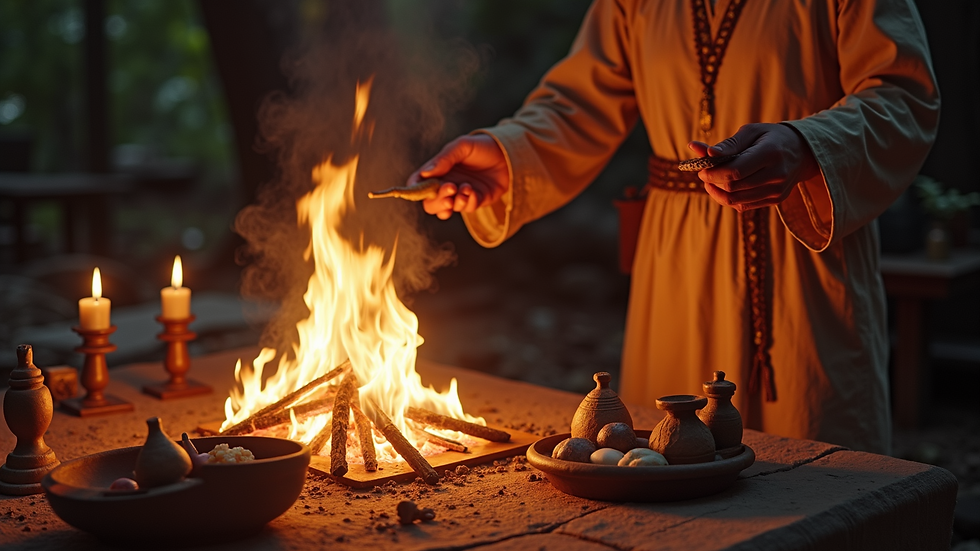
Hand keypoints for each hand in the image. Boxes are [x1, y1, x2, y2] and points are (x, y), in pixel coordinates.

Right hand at [408, 134, 509, 219]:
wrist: (508, 154)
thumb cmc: (483, 147)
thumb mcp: (462, 146)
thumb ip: (444, 159)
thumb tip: (425, 173)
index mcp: (438, 170)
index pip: (418, 183)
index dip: (414, 189)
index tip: (418, 189)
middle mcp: (446, 184)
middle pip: (430, 203)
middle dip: (437, 201)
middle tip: (450, 190)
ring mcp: (460, 195)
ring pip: (446, 210)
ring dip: (454, 202)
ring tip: (466, 188)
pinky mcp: (475, 201)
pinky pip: (466, 209)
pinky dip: (469, 202)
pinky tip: (474, 191)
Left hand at [688, 123, 819, 211]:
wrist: (802, 152)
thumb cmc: (771, 138)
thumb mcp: (752, 132)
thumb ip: (728, 144)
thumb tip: (705, 152)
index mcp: (770, 153)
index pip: (735, 171)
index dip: (713, 173)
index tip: (701, 168)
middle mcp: (776, 175)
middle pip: (733, 187)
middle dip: (713, 181)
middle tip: (704, 172)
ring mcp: (777, 191)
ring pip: (736, 200)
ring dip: (717, 192)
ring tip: (712, 180)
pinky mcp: (775, 200)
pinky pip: (743, 206)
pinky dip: (729, 198)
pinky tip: (725, 187)